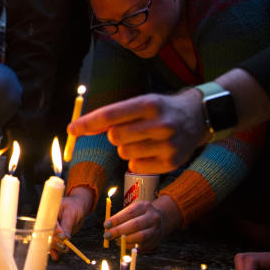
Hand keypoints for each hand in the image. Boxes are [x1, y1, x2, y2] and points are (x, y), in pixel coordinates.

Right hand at [48, 188, 92, 259]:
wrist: (76, 206)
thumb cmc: (74, 206)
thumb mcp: (71, 214)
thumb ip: (67, 225)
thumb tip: (65, 237)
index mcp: (49, 213)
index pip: (49, 223)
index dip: (54, 231)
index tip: (62, 237)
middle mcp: (48, 222)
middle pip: (48, 234)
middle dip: (56, 241)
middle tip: (64, 247)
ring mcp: (51, 229)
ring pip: (50, 240)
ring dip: (56, 247)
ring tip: (65, 250)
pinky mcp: (54, 234)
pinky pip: (52, 243)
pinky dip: (54, 250)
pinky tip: (56, 257)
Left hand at [68, 90, 205, 173]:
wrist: (199, 116)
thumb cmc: (161, 109)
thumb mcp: (142, 102)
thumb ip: (114, 115)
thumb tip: (79, 128)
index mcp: (150, 103)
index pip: (110, 115)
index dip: (87, 123)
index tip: (71, 129)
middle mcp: (161, 123)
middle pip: (114, 137)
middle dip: (115, 135)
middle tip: (131, 130)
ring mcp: (168, 144)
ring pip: (124, 153)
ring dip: (127, 148)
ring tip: (145, 139)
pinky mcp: (172, 162)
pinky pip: (135, 166)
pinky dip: (137, 161)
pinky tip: (152, 151)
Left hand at [104, 197, 179, 250]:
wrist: (160, 219)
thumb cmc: (139, 215)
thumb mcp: (132, 210)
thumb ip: (120, 217)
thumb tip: (107, 227)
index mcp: (145, 206)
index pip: (129, 213)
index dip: (117, 219)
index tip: (106, 225)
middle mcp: (153, 217)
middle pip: (135, 225)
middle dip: (119, 231)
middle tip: (107, 236)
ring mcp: (156, 229)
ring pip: (140, 236)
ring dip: (125, 240)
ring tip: (115, 240)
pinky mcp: (156, 240)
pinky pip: (141, 245)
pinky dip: (130, 245)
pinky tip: (123, 244)